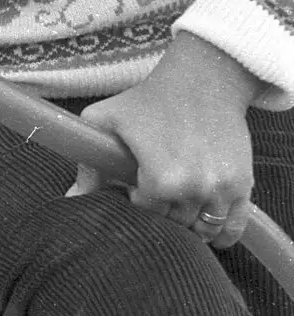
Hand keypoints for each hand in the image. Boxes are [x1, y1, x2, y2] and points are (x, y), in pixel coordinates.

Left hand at [65, 33, 257, 247]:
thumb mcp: (106, 121)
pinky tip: (214, 236)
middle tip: (158, 190)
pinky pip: (234, 225)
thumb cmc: (150, 99)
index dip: (136, 199)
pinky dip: (223, 233)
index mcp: (160, 180)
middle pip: (174, 224)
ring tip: (181, 208)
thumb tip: (73, 198)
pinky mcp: (242, 183)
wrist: (203, 79)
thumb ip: (89, 164)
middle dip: (163, 212)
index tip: (136, 183)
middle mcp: (194, 189)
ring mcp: (222, 189)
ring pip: (203, 229)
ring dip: (191, 225)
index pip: (144, 214)